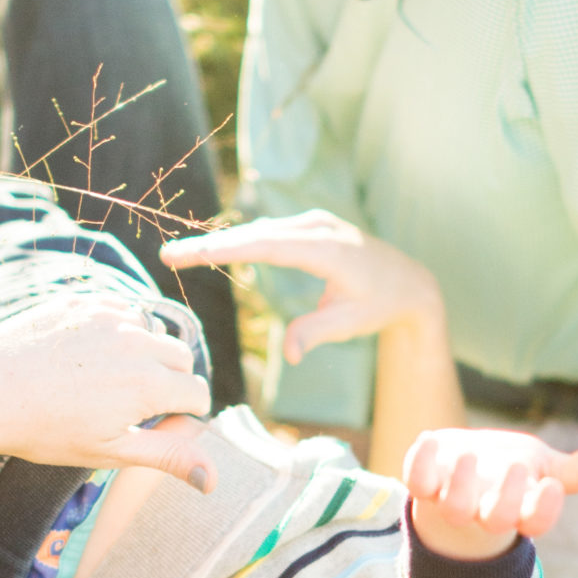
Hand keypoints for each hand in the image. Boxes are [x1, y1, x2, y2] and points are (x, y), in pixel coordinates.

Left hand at [0, 293, 214, 486]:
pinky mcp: (82, 301)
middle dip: (169, 381)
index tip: (154, 428)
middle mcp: (138, 342)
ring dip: (143, 352)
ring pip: (151, 330)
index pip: (198, 394)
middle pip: (181, 358)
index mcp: (151, 384)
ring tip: (104, 380)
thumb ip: (167, 457)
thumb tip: (213, 481)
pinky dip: (115, 329)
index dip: (182, 415)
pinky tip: (85, 354)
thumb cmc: (45, 430)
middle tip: (129, 407)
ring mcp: (109, 316)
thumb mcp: (109, 452)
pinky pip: (120, 310)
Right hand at [162, 210, 443, 363]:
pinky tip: (211, 251)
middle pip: (255, 234)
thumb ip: (318, 333)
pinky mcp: (309, 225)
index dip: (227, 249)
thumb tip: (291, 356)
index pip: (268, 247)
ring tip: (180, 255)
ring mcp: (313, 222)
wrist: (408, 281)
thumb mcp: (352, 323)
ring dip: (221, 242)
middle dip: (210, 244)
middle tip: (169, 255)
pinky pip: (268, 232)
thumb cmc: (380, 304)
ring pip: (259, 230)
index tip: (193, 254)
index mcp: (328, 250)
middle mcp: (318, 227)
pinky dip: (240, 241)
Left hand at [403, 428, 577, 560]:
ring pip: (455, 508)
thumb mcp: (540, 464)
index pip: (536, 521)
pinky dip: (420, 462)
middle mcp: (485, 510)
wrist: (460, 464)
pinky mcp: (425, 484)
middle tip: (517, 466)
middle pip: (497, 520)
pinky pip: (418, 483)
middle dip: (507, 497)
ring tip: (470, 455)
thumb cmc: (507, 465)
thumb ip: (566, 470)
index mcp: (520, 508)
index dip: (544, 510)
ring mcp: (453, 499)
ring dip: (462, 484)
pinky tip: (430, 438)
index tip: (552, 486)